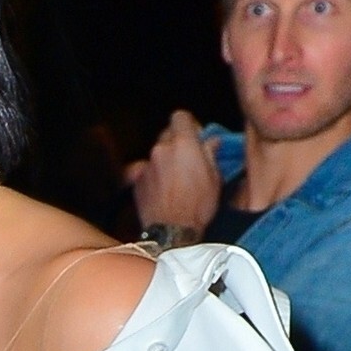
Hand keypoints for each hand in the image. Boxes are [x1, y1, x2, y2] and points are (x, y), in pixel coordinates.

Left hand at [124, 110, 220, 238]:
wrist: (172, 233)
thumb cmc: (197, 207)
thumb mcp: (214, 179)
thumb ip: (210, 154)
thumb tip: (212, 142)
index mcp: (184, 144)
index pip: (180, 117)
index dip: (188, 125)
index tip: (194, 137)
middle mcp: (161, 149)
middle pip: (167, 134)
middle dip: (176, 143)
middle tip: (187, 161)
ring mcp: (146, 164)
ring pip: (156, 153)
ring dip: (164, 161)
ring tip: (175, 181)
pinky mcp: (136, 180)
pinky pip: (145, 170)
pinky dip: (152, 176)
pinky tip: (162, 190)